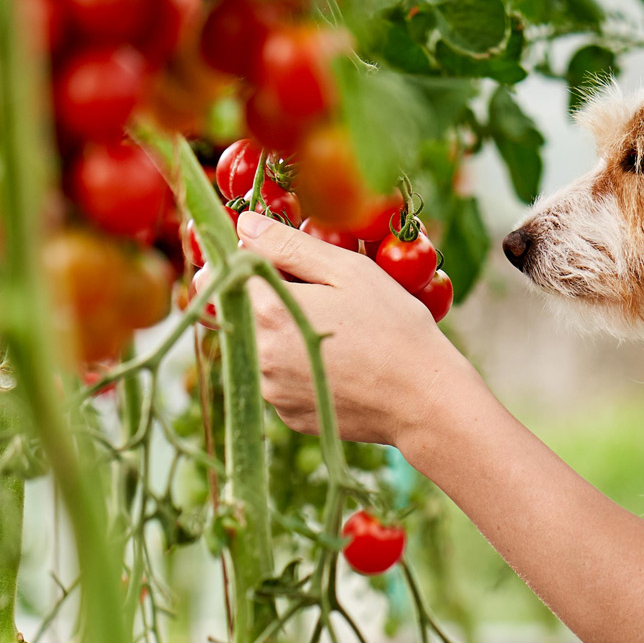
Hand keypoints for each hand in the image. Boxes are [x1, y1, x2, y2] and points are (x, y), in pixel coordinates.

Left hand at [198, 211, 479, 450]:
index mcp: (268, 314)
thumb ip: (289, 246)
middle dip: (263, 298)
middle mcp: (259, 356)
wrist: (425, 399)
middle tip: (314, 293)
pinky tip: (340, 362)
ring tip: (336, 329)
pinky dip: (298, 366)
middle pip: (238, 314)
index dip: (239, 262)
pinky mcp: (289, 416)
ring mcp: (272, 392)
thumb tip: (244, 226)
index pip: (218, 278)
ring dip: (280, 333)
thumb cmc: (395, 327)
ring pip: (259, 348)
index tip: (268, 257)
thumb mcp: (349, 272)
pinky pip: (280, 380)